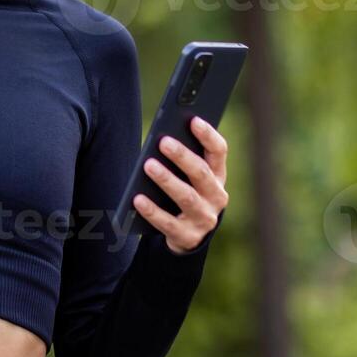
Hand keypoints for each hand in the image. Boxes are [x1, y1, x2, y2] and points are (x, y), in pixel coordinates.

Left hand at [132, 116, 229, 254]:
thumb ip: (182, 159)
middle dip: (183, 156)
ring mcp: (204, 218)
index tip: (193, 119)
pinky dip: (152, 211)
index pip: (219, 151)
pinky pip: (168, 223)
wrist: (187, 235)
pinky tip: (137, 199)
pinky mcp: (188, 237)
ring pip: (187, 197)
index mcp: (217, 175)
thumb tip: (162, 138)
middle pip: (201, 172)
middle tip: (163, 142)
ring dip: (167, 180)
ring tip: (148, 165)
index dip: (208, 135)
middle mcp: (216, 196)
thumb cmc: (184, 193)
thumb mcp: (187, 176)